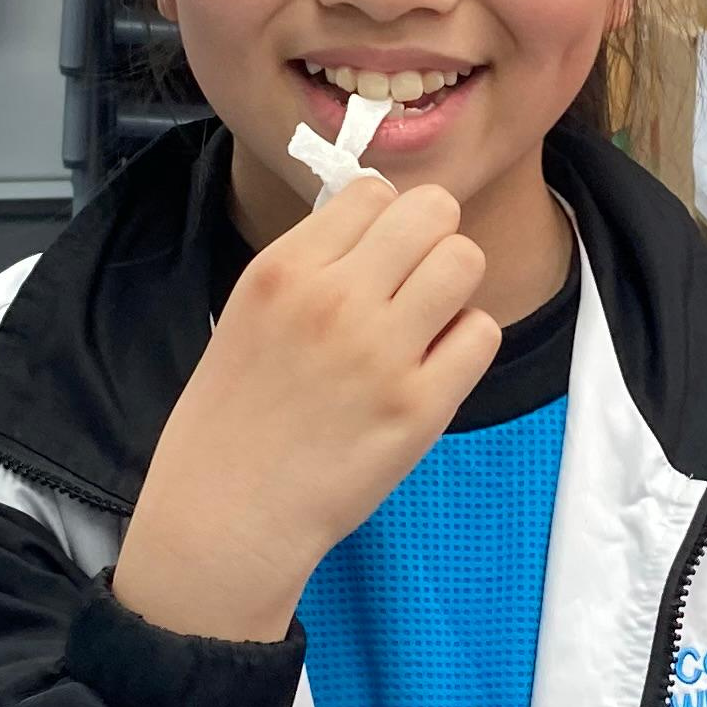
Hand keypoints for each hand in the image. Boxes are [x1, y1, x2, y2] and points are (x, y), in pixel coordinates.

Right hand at [109, 177, 497, 643]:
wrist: (225, 516)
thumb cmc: (233, 419)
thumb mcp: (247, 312)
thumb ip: (311, 265)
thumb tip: (379, 224)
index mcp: (284, 269)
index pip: (373, 191)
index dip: (384, 220)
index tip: (375, 257)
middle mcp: (335, 299)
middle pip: (433, 210)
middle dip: (430, 240)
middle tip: (411, 286)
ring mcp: (382, 353)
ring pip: (465, 261)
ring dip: (452, 287)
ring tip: (424, 325)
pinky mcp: (420, 407)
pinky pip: (481, 333)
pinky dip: (464, 345)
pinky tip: (431, 369)